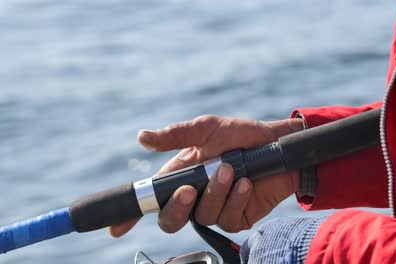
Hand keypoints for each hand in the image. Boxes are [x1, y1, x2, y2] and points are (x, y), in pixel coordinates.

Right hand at [109, 115, 303, 236]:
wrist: (278, 145)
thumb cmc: (242, 135)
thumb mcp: (207, 129)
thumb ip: (176, 135)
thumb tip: (141, 138)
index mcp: (183, 175)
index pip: (152, 199)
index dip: (132, 214)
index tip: (117, 226)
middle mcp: (196, 195)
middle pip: (170, 219)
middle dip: (176, 207)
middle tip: (189, 189)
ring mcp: (216, 208)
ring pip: (202, 216)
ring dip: (216, 193)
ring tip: (230, 169)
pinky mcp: (237, 217)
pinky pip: (228, 218)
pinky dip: (235, 198)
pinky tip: (246, 182)